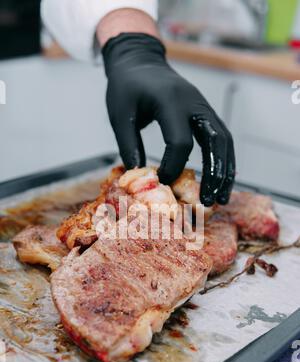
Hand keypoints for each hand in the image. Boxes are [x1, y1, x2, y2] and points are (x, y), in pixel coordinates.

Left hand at [102, 33, 235, 205]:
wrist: (139, 60)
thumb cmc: (127, 87)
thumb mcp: (119, 113)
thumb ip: (128, 144)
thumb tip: (140, 176)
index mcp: (170, 101)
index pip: (180, 141)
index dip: (173, 166)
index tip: (162, 183)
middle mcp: (195, 103)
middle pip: (215, 141)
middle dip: (214, 174)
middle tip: (209, 201)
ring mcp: (204, 107)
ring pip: (225, 141)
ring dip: (225, 171)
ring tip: (221, 198)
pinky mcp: (206, 113)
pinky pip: (222, 138)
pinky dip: (224, 160)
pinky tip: (221, 180)